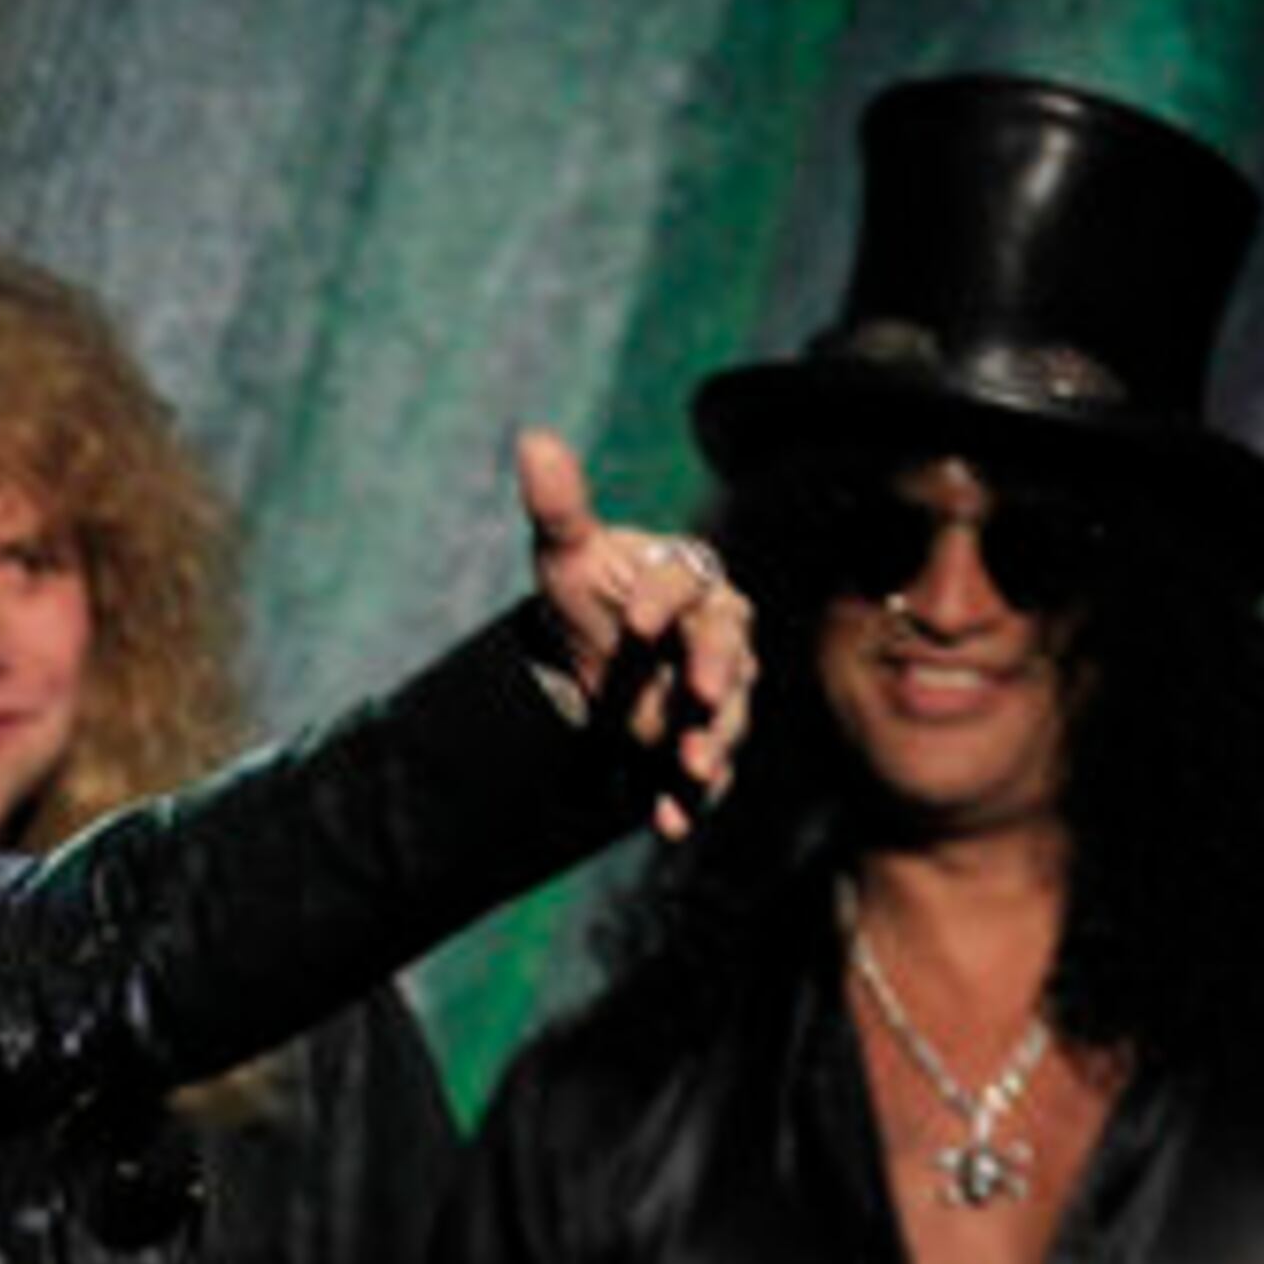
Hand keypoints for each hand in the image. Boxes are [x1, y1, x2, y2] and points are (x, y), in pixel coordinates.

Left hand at [514, 429, 754, 838]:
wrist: (594, 661)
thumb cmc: (592, 596)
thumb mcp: (566, 558)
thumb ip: (559, 508)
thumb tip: (533, 439)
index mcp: (690, 581)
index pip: (687, 584)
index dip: (662, 601)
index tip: (633, 621)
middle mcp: (718, 637)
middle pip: (729, 649)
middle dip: (718, 671)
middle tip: (702, 693)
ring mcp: (716, 696)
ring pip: (728, 717)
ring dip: (712, 743)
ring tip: (690, 768)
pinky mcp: (702, 744)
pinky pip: (706, 774)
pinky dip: (689, 801)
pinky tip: (669, 825)